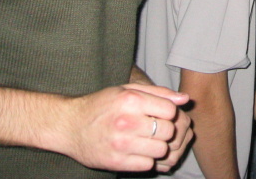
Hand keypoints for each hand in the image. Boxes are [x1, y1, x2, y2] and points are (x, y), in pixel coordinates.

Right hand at [60, 84, 190, 171]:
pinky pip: (148, 164)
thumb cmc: (102, 105)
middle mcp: (126, 121)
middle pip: (169, 131)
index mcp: (131, 100)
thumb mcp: (127, 90)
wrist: (69, 125)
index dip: (170, 113)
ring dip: (158, 146)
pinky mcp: (116, 162)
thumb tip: (185, 99)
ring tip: (147, 140)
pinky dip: (147, 159)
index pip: (171, 111)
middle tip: (156, 128)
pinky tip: (138, 150)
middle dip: (167, 130)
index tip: (161, 114)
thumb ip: (159, 93)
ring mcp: (121, 144)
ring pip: (161, 150)